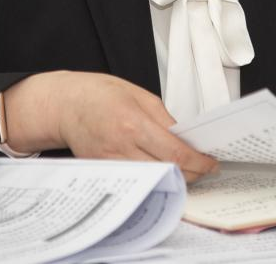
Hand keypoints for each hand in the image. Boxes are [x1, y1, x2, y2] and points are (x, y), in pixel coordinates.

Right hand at [1, 71, 217, 181]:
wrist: (65, 104)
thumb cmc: (100, 94)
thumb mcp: (139, 95)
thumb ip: (164, 119)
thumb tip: (185, 139)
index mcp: (133, 122)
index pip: (175, 152)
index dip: (199, 162)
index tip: (210, 162)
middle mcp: (121, 146)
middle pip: (167, 172)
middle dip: (192, 174)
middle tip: (204, 168)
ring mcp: (111, 162)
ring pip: (153, 181)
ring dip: (174, 179)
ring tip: (186, 171)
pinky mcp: (103, 171)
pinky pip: (136, 181)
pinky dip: (153, 179)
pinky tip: (162, 172)